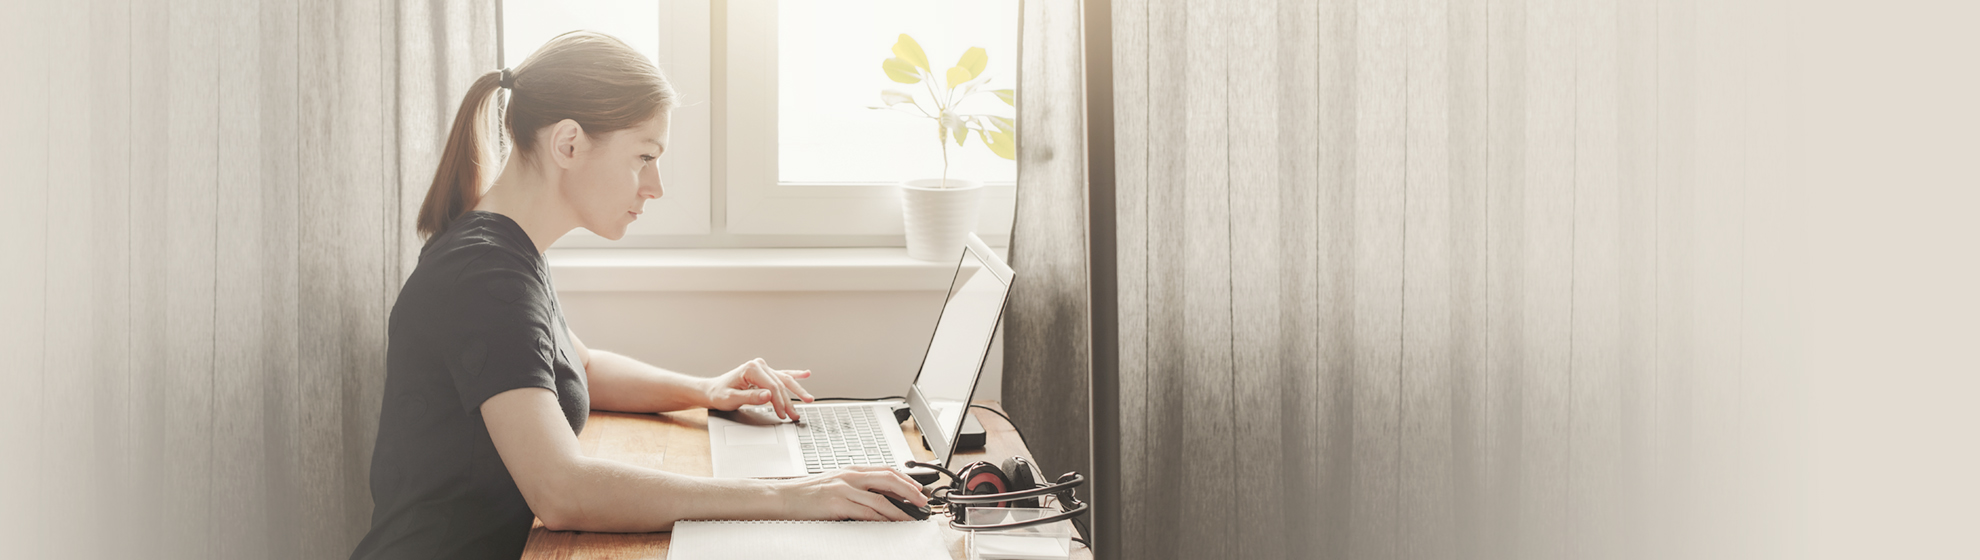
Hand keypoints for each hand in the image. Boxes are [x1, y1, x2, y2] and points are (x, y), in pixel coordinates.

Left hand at [704, 358, 816, 420]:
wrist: (711, 391)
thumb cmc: (719, 394)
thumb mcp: (731, 398)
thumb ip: (750, 397)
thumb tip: (768, 396)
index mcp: (751, 369)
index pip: (773, 387)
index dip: (780, 402)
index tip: (783, 415)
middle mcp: (758, 365)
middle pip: (780, 384)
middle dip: (790, 401)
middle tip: (796, 415)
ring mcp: (762, 368)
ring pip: (784, 380)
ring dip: (796, 391)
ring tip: (808, 399)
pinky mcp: (763, 374)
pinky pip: (782, 374)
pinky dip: (794, 375)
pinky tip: (805, 374)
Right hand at [773, 466, 929, 521]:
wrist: (784, 498)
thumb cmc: (807, 494)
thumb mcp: (836, 484)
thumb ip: (856, 487)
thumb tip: (880, 497)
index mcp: (851, 470)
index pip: (886, 470)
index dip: (906, 479)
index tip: (918, 489)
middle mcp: (850, 476)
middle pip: (889, 479)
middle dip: (909, 491)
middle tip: (922, 501)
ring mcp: (844, 489)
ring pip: (881, 499)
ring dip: (900, 510)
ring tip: (911, 517)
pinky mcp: (837, 504)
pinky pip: (866, 513)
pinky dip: (882, 519)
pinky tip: (890, 524)